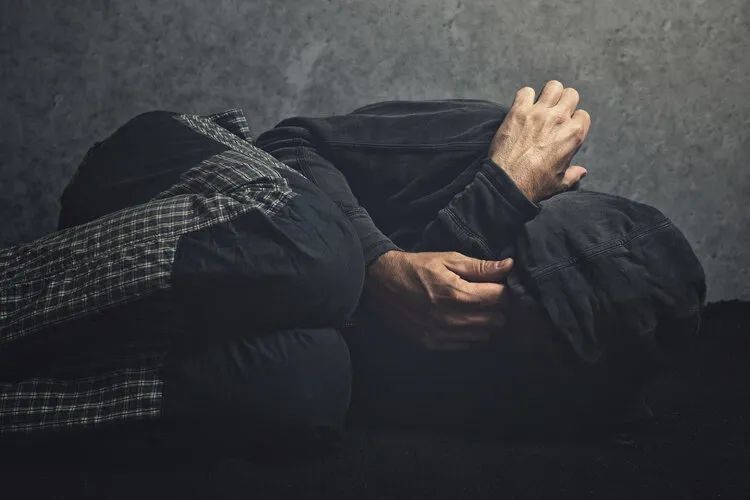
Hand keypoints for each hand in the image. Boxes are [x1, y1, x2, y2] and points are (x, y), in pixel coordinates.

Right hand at [362, 250, 512, 350]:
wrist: (381, 284)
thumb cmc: (416, 267)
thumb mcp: (448, 259)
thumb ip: (480, 266)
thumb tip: (509, 266)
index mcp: (457, 294)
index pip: (500, 298)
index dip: (502, 288)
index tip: (495, 283)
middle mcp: (452, 318)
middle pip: (497, 320)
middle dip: (496, 307)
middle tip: (486, 295)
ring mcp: (443, 334)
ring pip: (485, 335)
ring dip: (485, 322)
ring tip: (473, 307)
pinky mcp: (434, 343)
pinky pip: (468, 344)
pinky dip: (470, 333)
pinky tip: (461, 319)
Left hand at [489, 80, 590, 202]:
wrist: (507, 183)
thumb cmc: (535, 185)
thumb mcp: (560, 183)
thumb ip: (574, 175)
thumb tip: (582, 172)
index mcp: (574, 135)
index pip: (583, 115)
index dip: (574, 121)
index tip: (565, 128)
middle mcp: (559, 119)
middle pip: (571, 94)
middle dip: (564, 102)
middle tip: (554, 113)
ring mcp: (538, 113)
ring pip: (553, 86)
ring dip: (548, 94)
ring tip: (541, 106)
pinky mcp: (518, 111)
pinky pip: (526, 91)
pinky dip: (525, 97)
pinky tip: (522, 108)